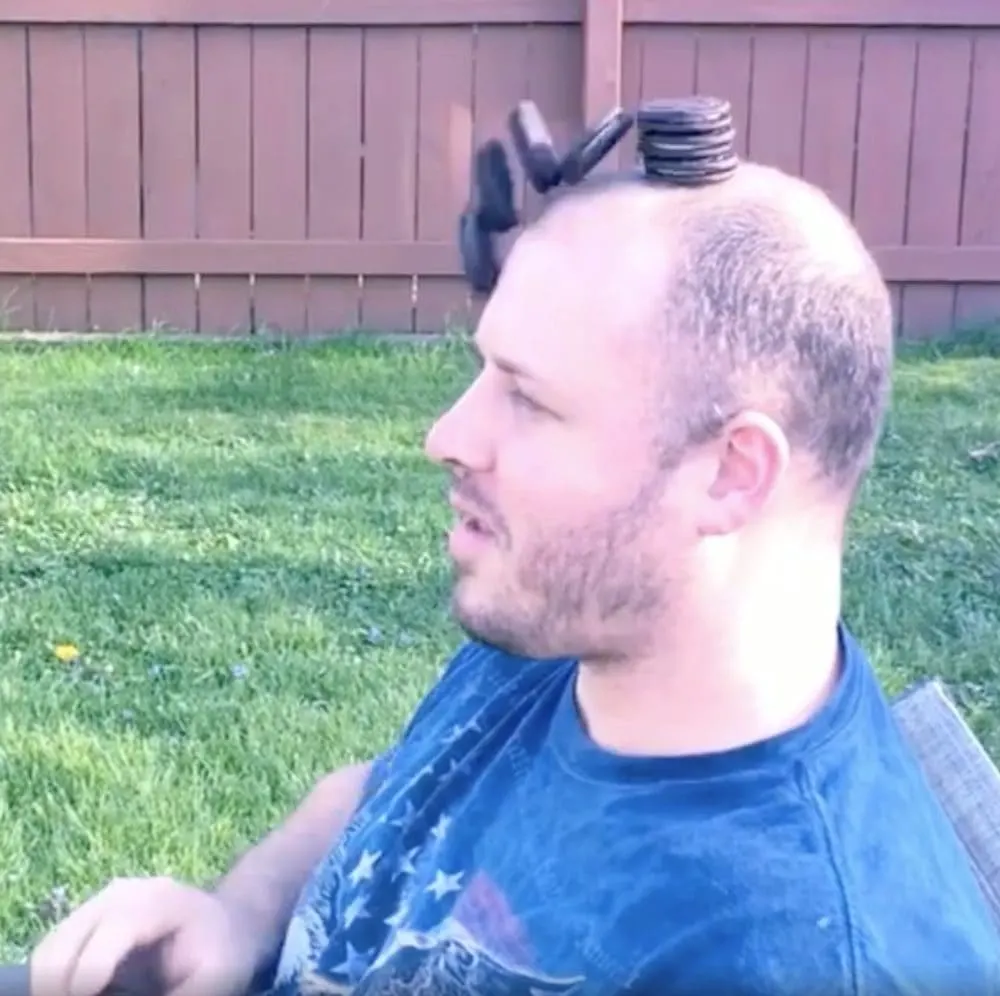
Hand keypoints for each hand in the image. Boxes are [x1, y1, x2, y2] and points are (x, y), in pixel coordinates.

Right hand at [29, 877, 261, 995]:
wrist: (228, 924)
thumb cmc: (225, 953)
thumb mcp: (215, 981)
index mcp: (157, 902)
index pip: (108, 935)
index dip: (88, 978)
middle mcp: (120, 893)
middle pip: (63, 945)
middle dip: (59, 990)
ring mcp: (98, 900)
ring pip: (48, 949)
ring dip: (51, 988)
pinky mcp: (86, 915)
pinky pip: (51, 950)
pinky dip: (51, 981)